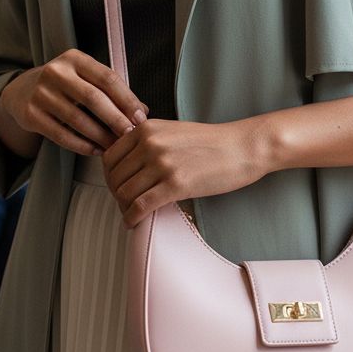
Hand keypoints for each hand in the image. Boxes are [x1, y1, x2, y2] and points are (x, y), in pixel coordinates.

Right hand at [0, 49, 148, 156]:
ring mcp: (40, 93)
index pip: (107, 78)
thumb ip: (113, 92)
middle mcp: (55, 71)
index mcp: (74, 58)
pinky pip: (61, 135)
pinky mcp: (30, 114)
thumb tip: (144, 112)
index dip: (126, 99)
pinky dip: (81, 145)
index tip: (141, 118)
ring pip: (77, 119)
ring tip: (115, 147)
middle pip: (93, 98)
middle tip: (130, 136)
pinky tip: (95, 151)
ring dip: (100, 136)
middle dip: (116, 119)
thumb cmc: (65, 86)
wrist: (21, 92)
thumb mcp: (86, 79)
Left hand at [101, 117, 265, 228]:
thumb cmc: (212, 143)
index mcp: (147, 129)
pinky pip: (141, 206)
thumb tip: (127, 165)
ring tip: (133, 213)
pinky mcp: (176, 184)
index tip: (119, 186)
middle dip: (117, 194)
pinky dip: (132, 218)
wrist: (242, 147)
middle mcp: (150, 144)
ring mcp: (162, 164)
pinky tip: (133, 222)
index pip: (110, 157)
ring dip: (125, 208)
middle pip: (115, 178)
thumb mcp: (173, 132)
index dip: (111, 177)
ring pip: (125, 193)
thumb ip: (148, 142)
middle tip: (126, 203)